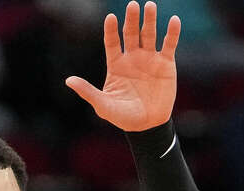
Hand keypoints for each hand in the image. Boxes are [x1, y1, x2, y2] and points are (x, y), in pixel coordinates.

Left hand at [66, 1, 179, 131]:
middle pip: (131, 33)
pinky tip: (173, 20)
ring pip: (149, 35)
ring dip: (149, 20)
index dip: (111, 30)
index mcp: (116, 65)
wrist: (148, 125)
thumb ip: (88, 92)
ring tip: (149, 5)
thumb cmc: (124, 117)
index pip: (112, 42)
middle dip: (131, 19)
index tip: (110, 18)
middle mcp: (133, 58)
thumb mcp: (104, 105)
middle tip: (133, 5)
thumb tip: (69, 80)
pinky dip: (172, 33)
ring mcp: (150, 59)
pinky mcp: (166, 64)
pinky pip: (169, 45)